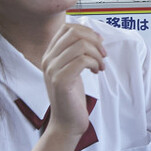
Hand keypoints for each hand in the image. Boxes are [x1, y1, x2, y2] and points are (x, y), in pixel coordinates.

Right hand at [42, 23, 106, 138]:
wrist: (66, 122)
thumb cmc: (71, 96)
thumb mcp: (71, 69)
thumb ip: (76, 52)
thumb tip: (93, 35)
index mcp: (50, 54)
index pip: (67, 28)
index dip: (87, 31)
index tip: (98, 43)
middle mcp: (48, 60)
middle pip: (74, 33)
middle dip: (94, 40)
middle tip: (103, 55)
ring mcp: (52, 70)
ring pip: (80, 45)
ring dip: (97, 54)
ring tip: (100, 66)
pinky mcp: (61, 81)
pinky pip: (82, 60)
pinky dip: (94, 63)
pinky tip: (96, 72)